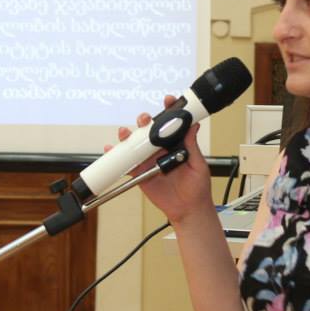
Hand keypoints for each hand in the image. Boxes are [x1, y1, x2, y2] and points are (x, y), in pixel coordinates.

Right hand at [107, 95, 214, 225]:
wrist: (188, 210)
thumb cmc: (197, 188)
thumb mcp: (198, 164)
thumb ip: (192, 146)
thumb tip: (193, 126)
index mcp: (176, 144)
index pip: (170, 124)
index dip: (168, 110)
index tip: (168, 100)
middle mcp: (160, 149)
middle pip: (148, 130)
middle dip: (144, 121)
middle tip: (144, 120)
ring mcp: (149, 160)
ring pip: (135, 144)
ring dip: (128, 136)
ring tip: (125, 133)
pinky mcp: (140, 173)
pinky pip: (126, 163)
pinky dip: (117, 157)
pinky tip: (111, 150)